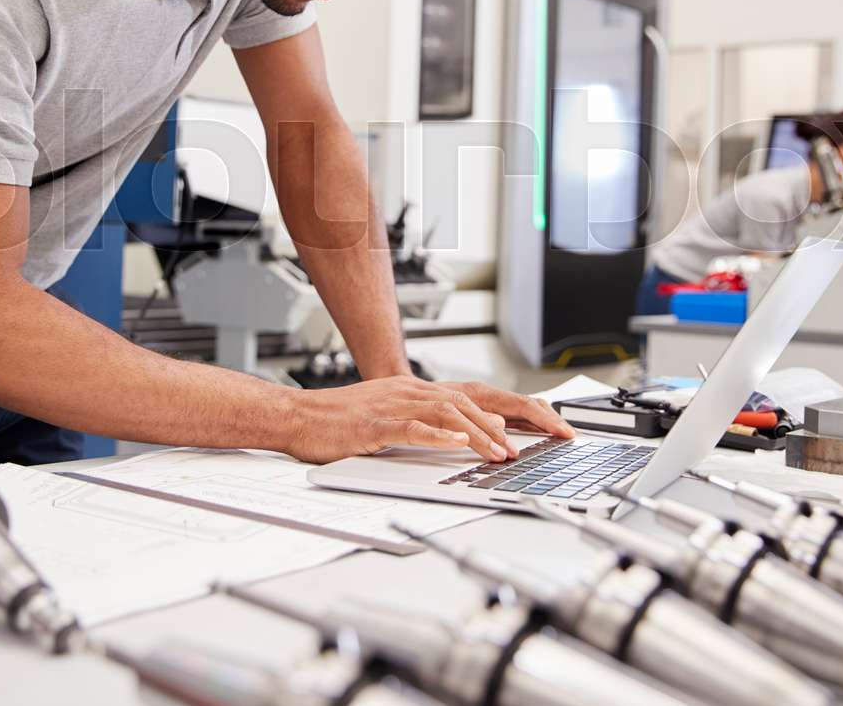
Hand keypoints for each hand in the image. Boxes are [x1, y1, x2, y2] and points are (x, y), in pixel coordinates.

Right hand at [279, 376, 574, 464]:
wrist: (300, 417)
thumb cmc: (342, 422)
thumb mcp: (394, 418)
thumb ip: (432, 422)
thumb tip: (472, 430)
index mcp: (418, 390)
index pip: (475, 395)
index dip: (511, 410)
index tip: (543, 427)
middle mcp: (411, 391)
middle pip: (470, 401)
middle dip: (507, 422)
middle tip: (535, 443)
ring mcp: (394, 404)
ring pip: (448, 413)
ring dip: (479, 433)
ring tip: (501, 452)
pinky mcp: (375, 422)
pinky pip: (413, 426)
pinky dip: (438, 434)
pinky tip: (457, 443)